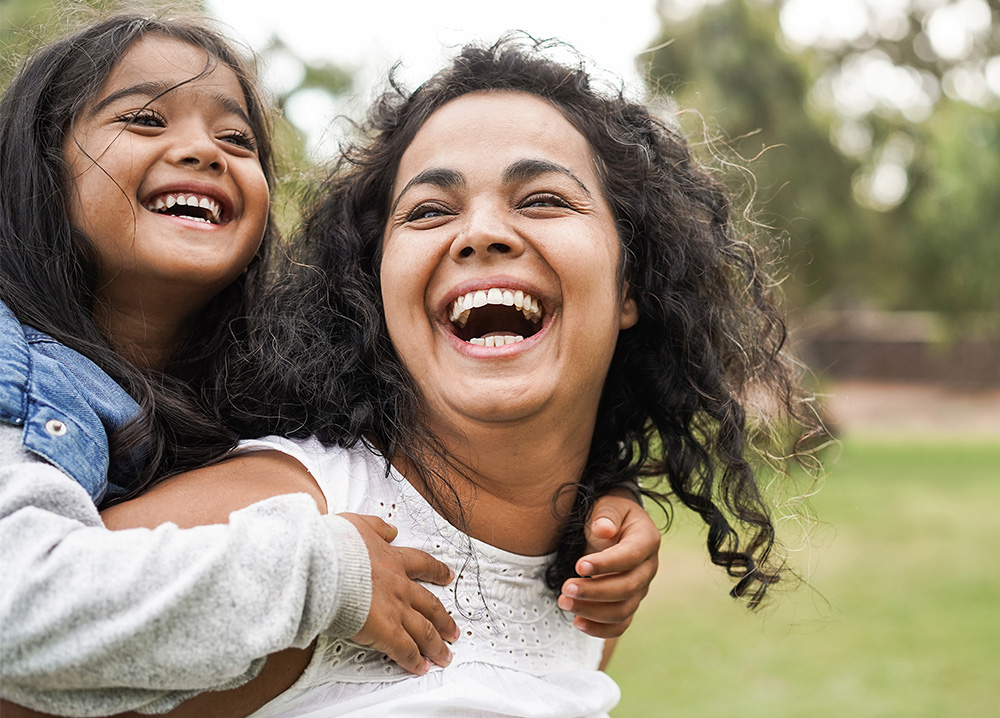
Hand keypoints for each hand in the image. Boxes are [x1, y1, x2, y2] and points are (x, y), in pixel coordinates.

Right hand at [339, 513, 457, 674]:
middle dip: (444, 619)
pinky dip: (414, 661)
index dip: (437, 571)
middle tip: (454, 630)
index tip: (447, 576)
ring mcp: (396, 610)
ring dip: (436, 645)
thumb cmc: (335, 546)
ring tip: (445, 656)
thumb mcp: (359, 525)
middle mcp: (400, 586)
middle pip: (430, 605)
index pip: (422, 565)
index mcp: (393, 560)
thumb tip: (391, 529)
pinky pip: (405, 650)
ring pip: (424, 630)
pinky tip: (420, 668)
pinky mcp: (386, 631)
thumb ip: (377, 527)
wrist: (325, 565)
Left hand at [558, 490, 659, 637]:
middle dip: (594, 592)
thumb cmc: (609, 514)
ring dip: (592, 611)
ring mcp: (641, 588)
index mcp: (647, 539)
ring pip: (623, 610)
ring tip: (564, 603)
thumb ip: (606, 514)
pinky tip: (577, 623)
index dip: (606, 564)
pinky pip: (620, 624)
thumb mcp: (609, 504)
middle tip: (565, 589)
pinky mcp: (629, 602)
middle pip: (627, 588)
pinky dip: (601, 629)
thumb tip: (604, 530)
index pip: (630, 556)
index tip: (577, 566)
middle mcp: (648, 567)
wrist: (614, 525)